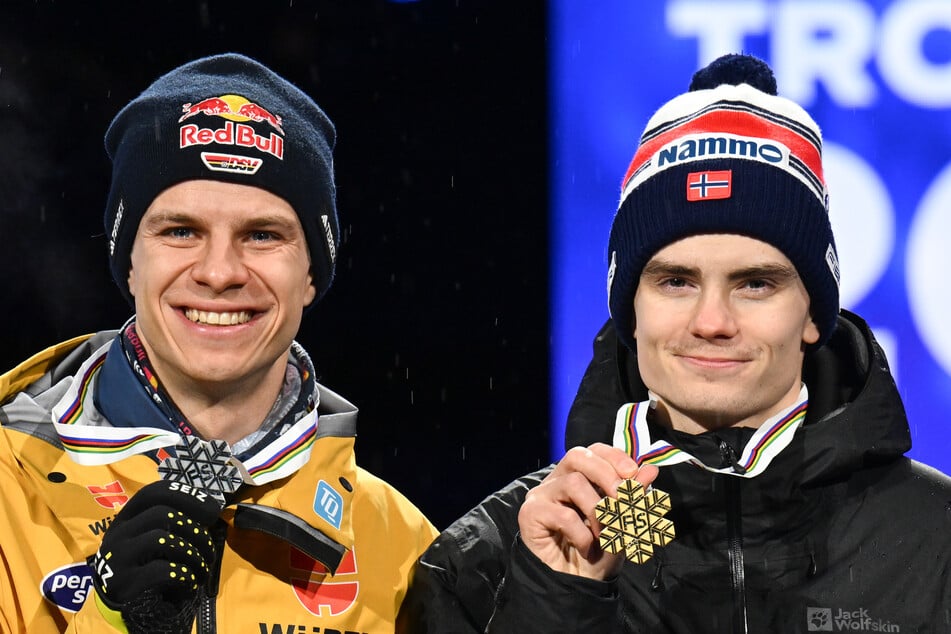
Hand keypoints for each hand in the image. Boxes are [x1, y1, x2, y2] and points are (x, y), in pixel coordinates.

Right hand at [90, 480, 221, 632]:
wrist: (127, 607)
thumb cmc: (151, 565)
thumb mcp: (159, 539)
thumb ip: (177, 521)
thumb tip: (213, 509)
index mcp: (128, 517)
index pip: (153, 492)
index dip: (187, 496)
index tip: (213, 511)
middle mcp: (118, 533)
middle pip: (162, 514)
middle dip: (195, 529)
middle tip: (209, 547)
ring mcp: (117, 557)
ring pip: (161, 538)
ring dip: (192, 553)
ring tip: (201, 567)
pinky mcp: (123, 583)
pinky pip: (160, 570)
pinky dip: (184, 574)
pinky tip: (190, 582)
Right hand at [517, 443, 657, 579]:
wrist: (577, 584)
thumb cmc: (599, 552)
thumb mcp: (624, 524)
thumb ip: (635, 497)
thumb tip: (651, 470)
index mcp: (580, 476)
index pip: (594, 451)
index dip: (614, 457)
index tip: (633, 474)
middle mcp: (558, 480)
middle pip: (578, 456)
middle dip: (606, 475)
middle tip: (622, 499)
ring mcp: (542, 494)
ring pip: (573, 483)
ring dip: (597, 512)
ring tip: (603, 535)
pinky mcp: (530, 513)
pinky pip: (562, 514)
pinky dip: (582, 534)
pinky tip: (586, 548)